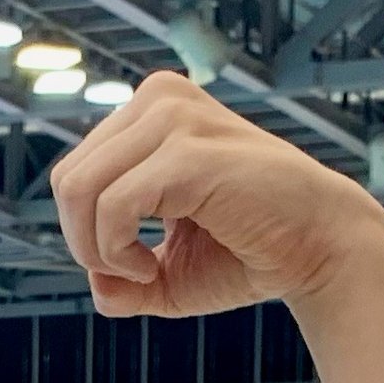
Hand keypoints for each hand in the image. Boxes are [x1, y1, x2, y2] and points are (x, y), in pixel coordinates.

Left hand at [49, 70, 383, 317]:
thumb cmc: (245, 256)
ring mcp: (175, 116)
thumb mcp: (164, 275)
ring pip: (78, 188)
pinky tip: (151, 268)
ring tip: (146, 271)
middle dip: (85, 245)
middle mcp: (159, 98)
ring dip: (97, 251)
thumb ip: (114, 279)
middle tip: (136, 273)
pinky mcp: (190, 150)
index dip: (85, 235)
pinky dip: (116, 252)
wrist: (317, 250)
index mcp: (149, 112)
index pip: (72, 173)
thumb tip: (94, 284)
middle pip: (67, 180)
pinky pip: (111, 205)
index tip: (134, 262)